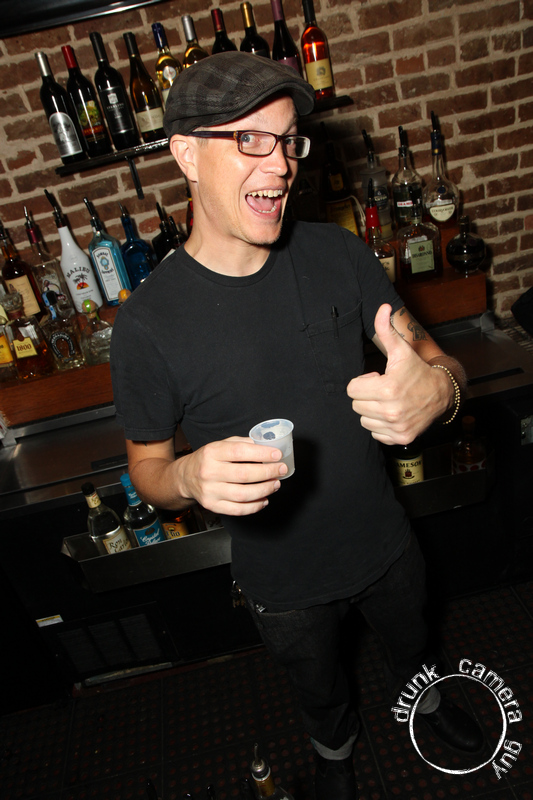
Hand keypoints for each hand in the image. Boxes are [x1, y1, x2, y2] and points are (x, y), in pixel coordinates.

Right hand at [176, 436, 287, 515]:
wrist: (185, 478)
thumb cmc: (208, 460)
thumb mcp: (220, 445)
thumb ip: (242, 443)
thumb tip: (267, 445)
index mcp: (212, 452)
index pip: (240, 452)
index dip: (261, 454)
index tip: (277, 455)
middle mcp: (209, 472)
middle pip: (244, 474)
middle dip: (267, 472)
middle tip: (281, 470)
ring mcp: (210, 491)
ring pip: (243, 494)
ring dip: (264, 490)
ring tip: (275, 484)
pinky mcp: (213, 506)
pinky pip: (238, 510)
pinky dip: (255, 506)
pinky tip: (264, 499)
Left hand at [346, 304, 452, 444]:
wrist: (442, 393)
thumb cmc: (417, 371)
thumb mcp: (401, 350)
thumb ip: (386, 329)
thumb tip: (383, 307)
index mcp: (388, 389)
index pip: (351, 390)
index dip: (363, 382)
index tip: (377, 379)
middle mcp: (392, 411)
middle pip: (356, 405)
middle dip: (366, 396)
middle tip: (383, 390)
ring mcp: (397, 427)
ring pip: (364, 420)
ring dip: (372, 411)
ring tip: (388, 401)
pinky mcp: (401, 438)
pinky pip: (375, 433)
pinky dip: (381, 425)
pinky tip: (393, 413)